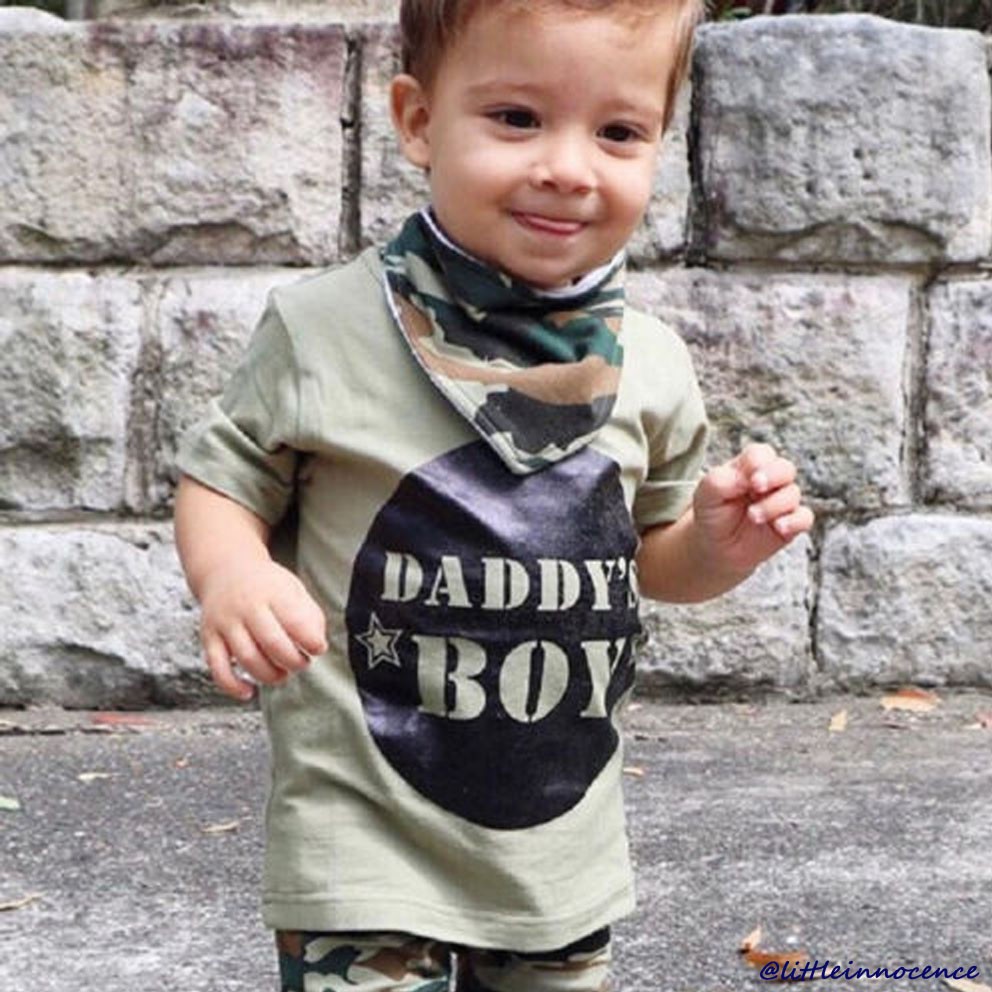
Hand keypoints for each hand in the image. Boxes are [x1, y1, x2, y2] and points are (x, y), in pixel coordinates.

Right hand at [198, 557, 327, 701]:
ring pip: (247, 659)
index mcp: (272, 592)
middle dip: (293, 661)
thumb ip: (309, 614)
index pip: (295, 621)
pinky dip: (233, 686)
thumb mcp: (292, 588)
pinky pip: (218, 669)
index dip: (311, 641)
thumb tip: (318, 644)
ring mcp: (225, 623)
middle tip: (302, 663)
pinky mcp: (209, 638)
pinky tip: (249, 692)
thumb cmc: (265, 585)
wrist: (225, 569)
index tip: (318, 648)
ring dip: (270, 675)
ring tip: (282, 673)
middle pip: (272, 643)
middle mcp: (246, 607)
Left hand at [692, 442, 814, 579]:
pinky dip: (795, 521)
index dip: (757, 462)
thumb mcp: (706, 494)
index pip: (761, 454)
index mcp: (748, 468)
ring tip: (753, 516)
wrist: (715, 546)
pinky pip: (805, 518)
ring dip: (773, 505)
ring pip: (793, 493)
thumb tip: (746, 478)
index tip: (747, 478)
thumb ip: (721, 479)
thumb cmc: (712, 513)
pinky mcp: (790, 524)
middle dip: (773, 476)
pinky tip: (779, 527)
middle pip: (785, 468)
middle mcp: (769, 482)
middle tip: (756, 487)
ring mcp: (781, 502)